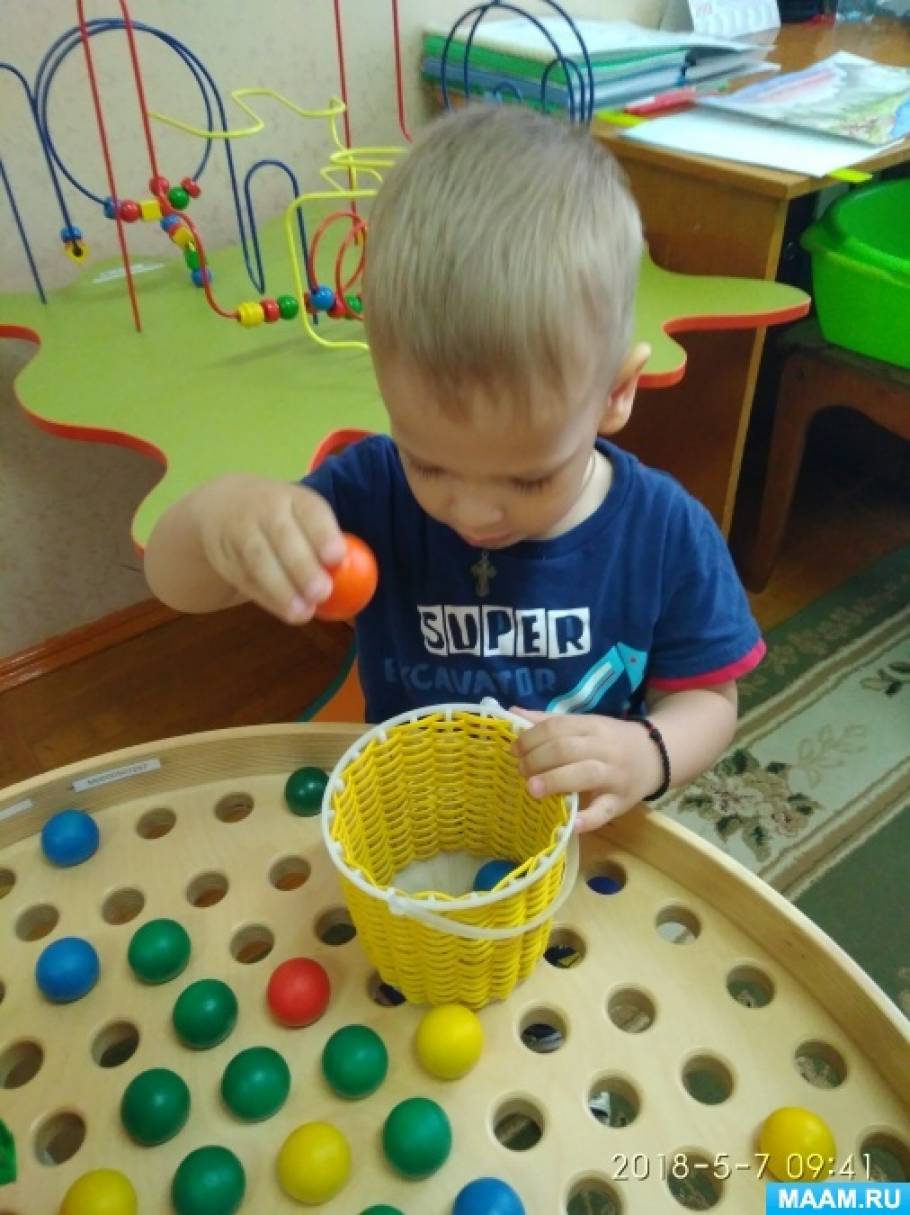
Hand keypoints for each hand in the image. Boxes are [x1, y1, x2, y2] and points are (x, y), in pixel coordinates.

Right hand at [197, 476, 346, 623]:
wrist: (222, 506)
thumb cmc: (283, 519)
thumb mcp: (302, 516)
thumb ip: (325, 542)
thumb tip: (360, 580)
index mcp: (294, 498)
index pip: (310, 511)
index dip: (323, 534)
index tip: (336, 558)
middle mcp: (266, 509)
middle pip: (282, 536)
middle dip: (302, 566)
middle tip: (322, 592)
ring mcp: (241, 530)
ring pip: (259, 559)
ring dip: (281, 588)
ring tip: (302, 612)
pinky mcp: (224, 555)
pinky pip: (245, 578)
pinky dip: (266, 597)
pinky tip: (286, 611)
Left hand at [510, 708, 662, 831]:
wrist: (656, 756)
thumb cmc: (610, 741)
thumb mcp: (584, 725)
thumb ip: (549, 722)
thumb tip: (513, 714)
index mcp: (593, 725)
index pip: (557, 727)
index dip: (531, 738)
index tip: (515, 750)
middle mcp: (604, 748)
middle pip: (566, 749)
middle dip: (537, 760)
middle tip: (522, 771)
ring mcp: (614, 775)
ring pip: (584, 774)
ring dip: (554, 781)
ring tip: (532, 789)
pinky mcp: (621, 801)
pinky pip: (605, 811)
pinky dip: (588, 819)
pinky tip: (570, 824)